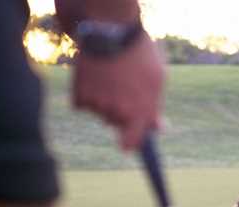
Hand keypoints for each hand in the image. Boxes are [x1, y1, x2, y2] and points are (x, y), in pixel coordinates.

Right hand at [73, 31, 165, 150]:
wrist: (111, 30)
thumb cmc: (139, 54)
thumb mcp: (157, 79)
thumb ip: (155, 107)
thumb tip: (158, 128)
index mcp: (139, 112)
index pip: (132, 142)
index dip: (129, 143)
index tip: (127, 144)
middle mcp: (118, 113)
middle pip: (114, 123)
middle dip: (118, 111)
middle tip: (122, 88)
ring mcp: (98, 106)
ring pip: (99, 112)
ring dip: (103, 101)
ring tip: (109, 77)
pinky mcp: (80, 96)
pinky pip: (83, 103)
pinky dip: (86, 93)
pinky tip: (94, 76)